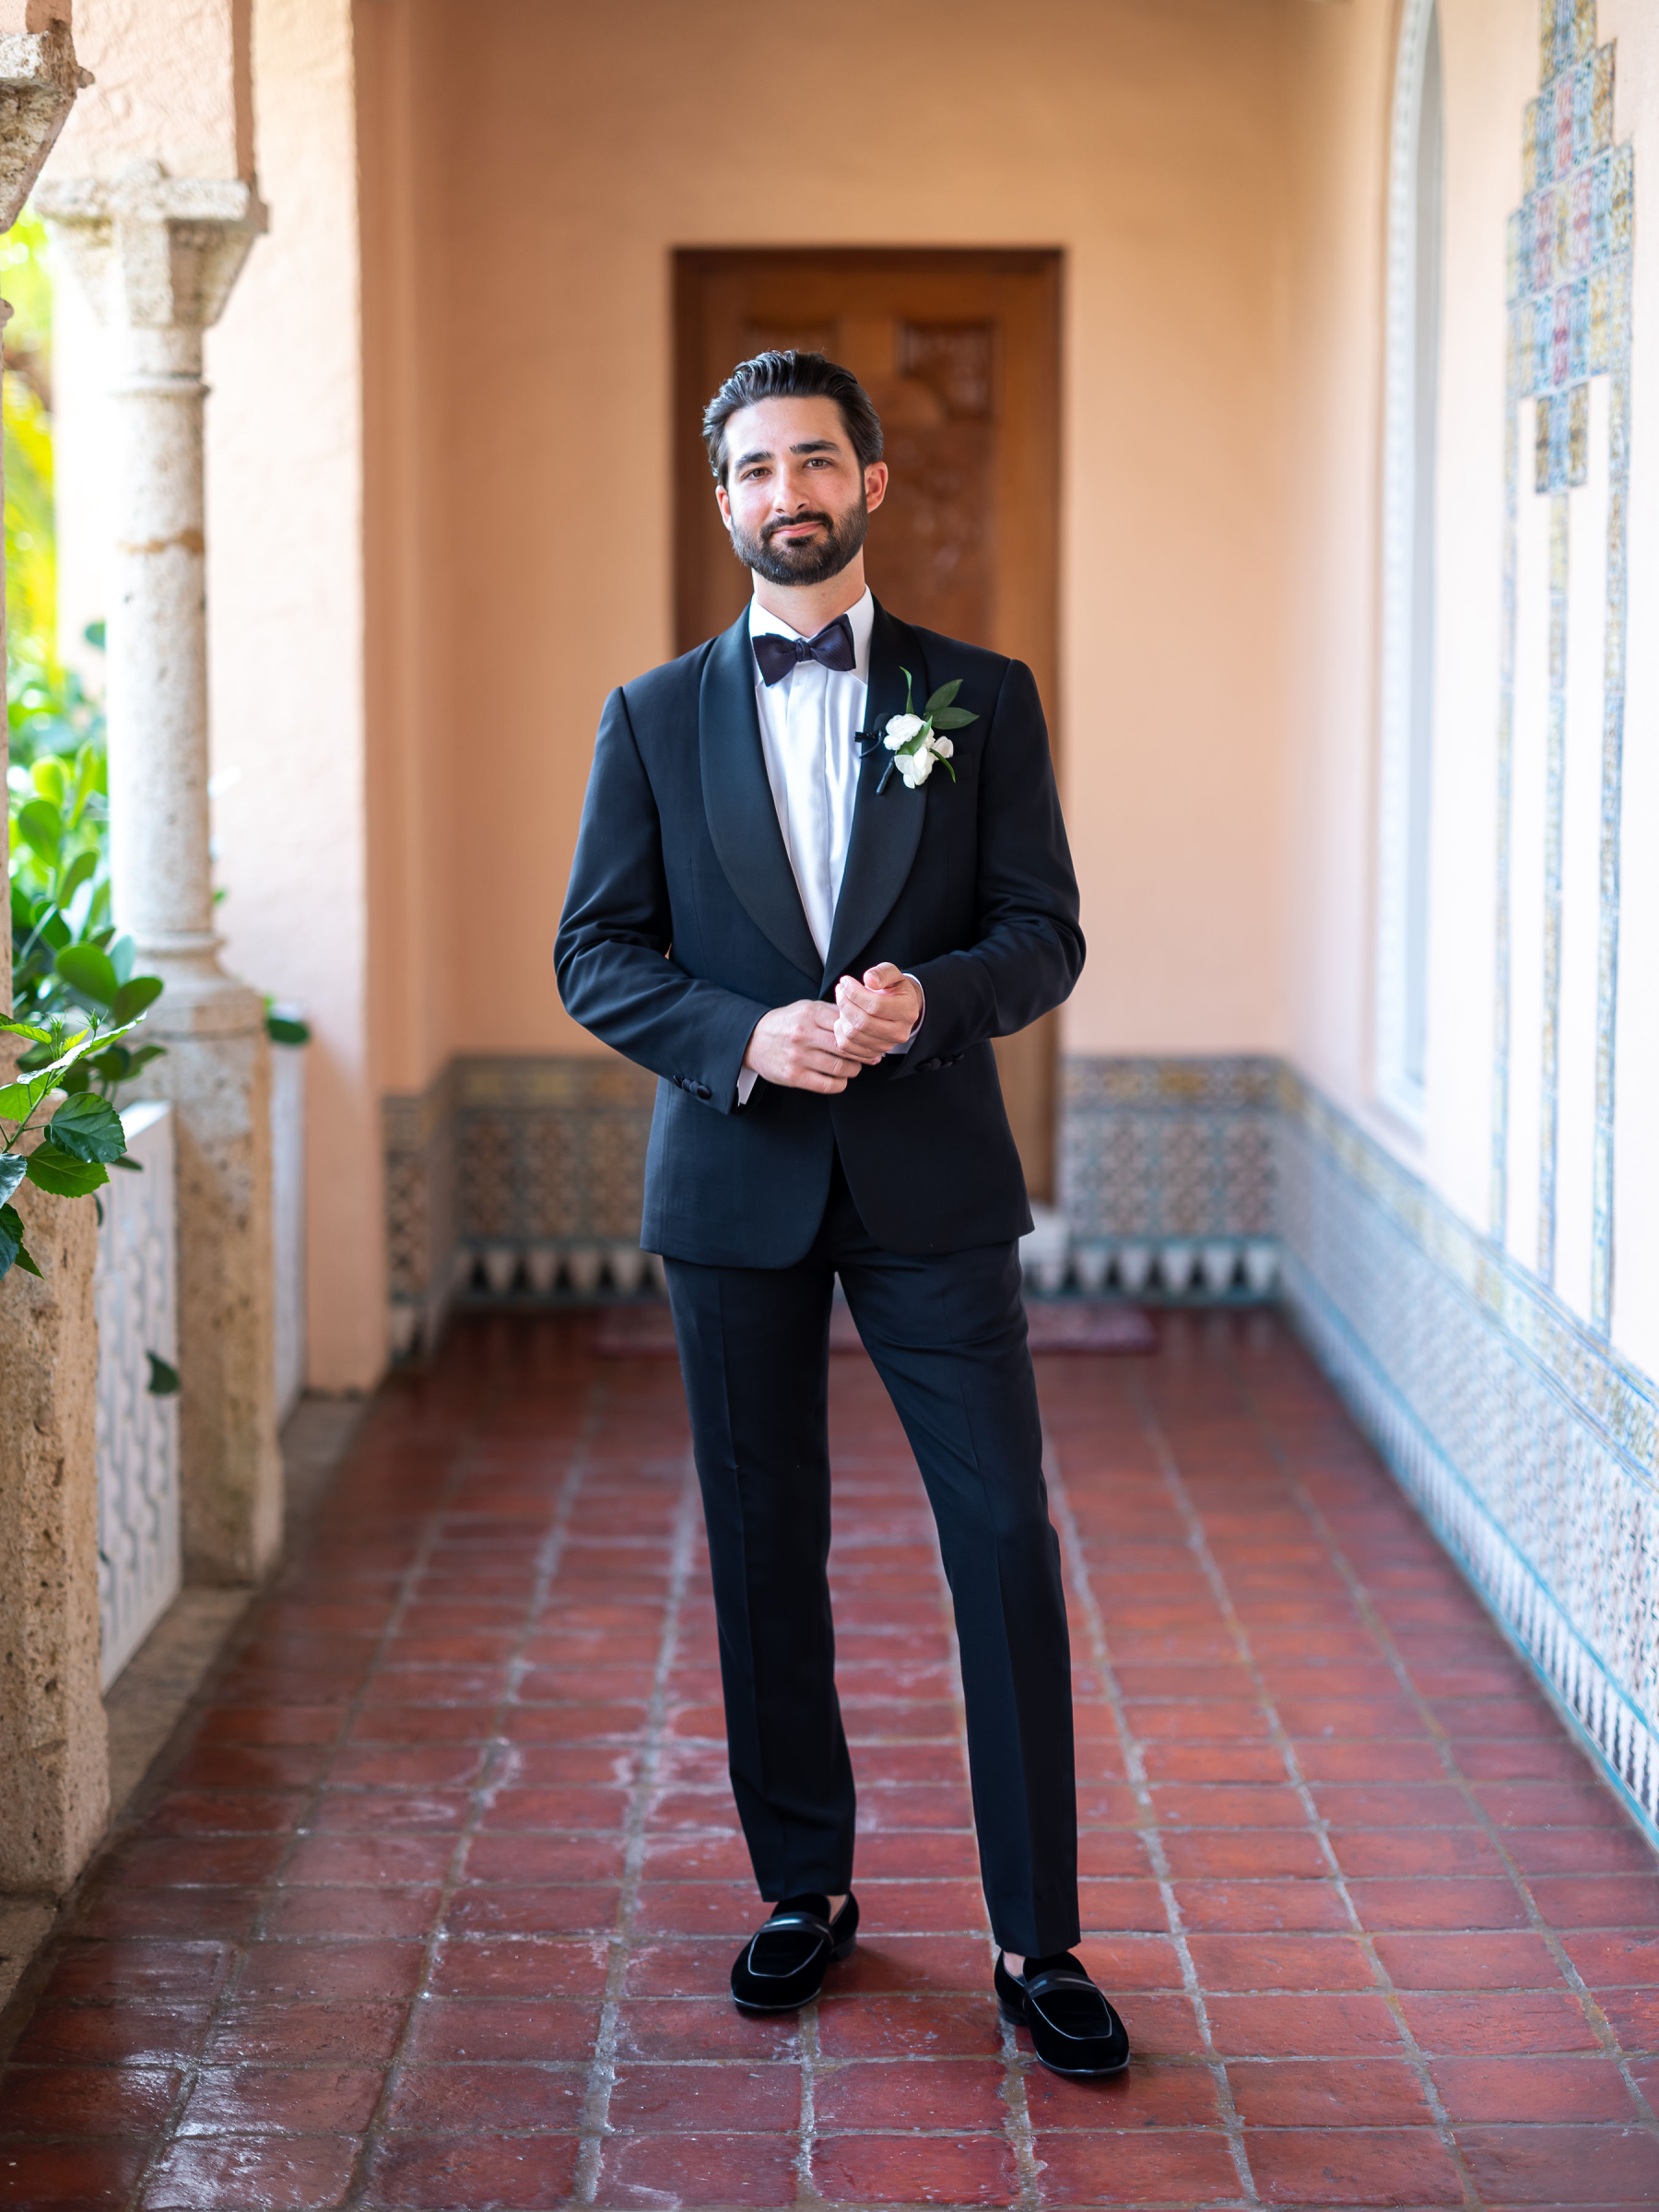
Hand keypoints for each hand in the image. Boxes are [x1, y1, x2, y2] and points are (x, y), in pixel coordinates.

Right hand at [742, 999, 866, 1093]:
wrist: (753, 1040)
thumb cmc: (786, 1023)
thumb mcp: (807, 1008)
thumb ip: (833, 1011)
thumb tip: (864, 1019)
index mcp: (810, 1013)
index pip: (848, 1025)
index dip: (865, 1034)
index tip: (872, 1040)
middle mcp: (804, 1034)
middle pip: (847, 1047)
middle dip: (864, 1054)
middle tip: (871, 1057)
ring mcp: (798, 1056)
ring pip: (840, 1068)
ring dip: (854, 1069)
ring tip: (854, 1066)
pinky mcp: (794, 1076)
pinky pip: (827, 1085)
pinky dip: (840, 1084)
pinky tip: (840, 1078)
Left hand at [833, 964, 921, 1056]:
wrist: (900, 1007)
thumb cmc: (894, 988)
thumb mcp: (893, 974)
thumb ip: (882, 972)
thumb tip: (869, 979)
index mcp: (907, 1010)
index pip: (875, 1005)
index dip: (855, 992)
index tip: (845, 981)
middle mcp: (900, 1032)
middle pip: (862, 1022)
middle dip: (845, 1003)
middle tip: (840, 990)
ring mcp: (887, 1046)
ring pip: (852, 1034)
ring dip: (841, 1015)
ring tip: (843, 1001)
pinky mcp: (873, 1053)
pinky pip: (847, 1046)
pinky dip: (839, 1031)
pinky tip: (843, 1018)